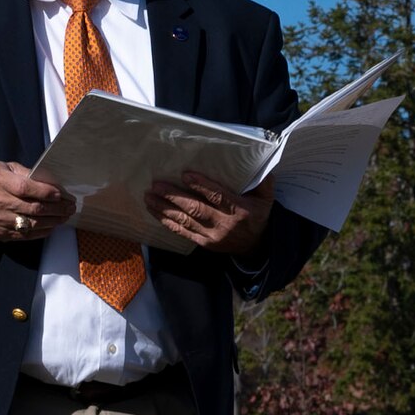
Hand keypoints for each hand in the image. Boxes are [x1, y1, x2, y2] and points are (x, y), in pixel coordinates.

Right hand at [0, 162, 74, 241]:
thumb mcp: (4, 169)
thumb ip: (25, 173)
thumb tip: (50, 182)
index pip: (25, 188)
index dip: (46, 192)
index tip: (61, 194)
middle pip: (33, 208)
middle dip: (56, 208)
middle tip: (70, 206)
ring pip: (32, 224)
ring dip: (53, 221)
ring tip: (65, 216)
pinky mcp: (1, 234)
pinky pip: (27, 235)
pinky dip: (43, 231)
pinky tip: (52, 225)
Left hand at [146, 172, 271, 256]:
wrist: (256, 247)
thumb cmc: (257, 216)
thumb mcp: (266, 199)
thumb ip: (264, 183)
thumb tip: (263, 167)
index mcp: (239, 210)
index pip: (218, 197)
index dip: (201, 186)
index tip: (185, 175)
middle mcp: (224, 224)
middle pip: (195, 209)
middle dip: (174, 197)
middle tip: (157, 185)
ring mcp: (212, 236)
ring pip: (185, 221)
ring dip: (165, 209)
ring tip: (149, 197)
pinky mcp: (204, 243)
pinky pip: (183, 233)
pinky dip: (168, 222)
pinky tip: (155, 212)